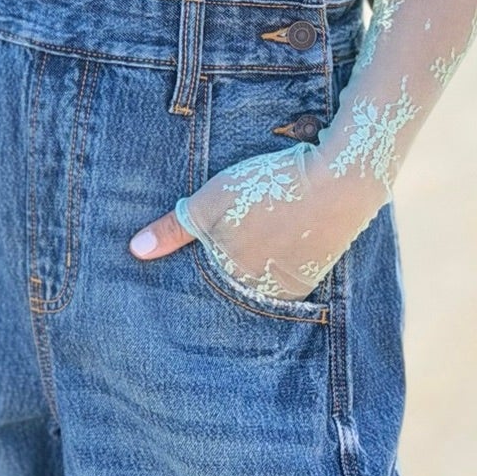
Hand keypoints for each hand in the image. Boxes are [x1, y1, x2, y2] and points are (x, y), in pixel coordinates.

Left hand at [129, 147, 341, 303]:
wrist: (340, 181)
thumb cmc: (269, 187)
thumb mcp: (212, 201)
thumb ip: (174, 229)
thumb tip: (136, 251)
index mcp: (233, 280)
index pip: (202, 288)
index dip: (198, 267)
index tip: (197, 252)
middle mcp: (262, 294)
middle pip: (231, 288)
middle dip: (223, 272)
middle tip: (232, 238)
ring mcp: (291, 288)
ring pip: (258, 283)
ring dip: (253, 268)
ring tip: (255, 235)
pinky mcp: (313, 276)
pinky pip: (284, 278)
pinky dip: (277, 263)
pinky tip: (277, 239)